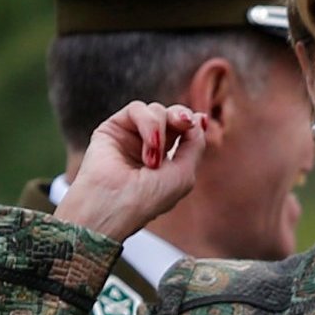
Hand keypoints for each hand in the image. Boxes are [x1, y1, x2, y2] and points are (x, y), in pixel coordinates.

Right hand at [54, 101, 207, 240]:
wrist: (113, 206)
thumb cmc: (148, 199)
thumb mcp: (184, 173)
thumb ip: (195, 144)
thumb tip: (198, 119)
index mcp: (166, 160)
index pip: (183, 130)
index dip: (192, 121)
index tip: (200, 120)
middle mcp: (148, 146)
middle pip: (171, 115)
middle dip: (182, 116)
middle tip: (185, 124)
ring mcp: (130, 137)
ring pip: (156, 110)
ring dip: (161, 129)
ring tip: (154, 157)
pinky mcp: (113, 128)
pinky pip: (137, 109)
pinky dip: (148, 123)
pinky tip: (150, 145)